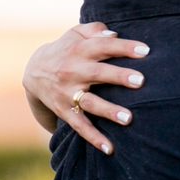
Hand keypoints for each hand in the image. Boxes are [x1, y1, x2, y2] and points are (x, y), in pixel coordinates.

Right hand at [22, 21, 147, 153]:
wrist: (33, 72)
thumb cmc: (66, 49)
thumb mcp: (75, 33)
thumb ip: (95, 30)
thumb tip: (115, 34)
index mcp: (79, 49)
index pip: (104, 46)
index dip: (124, 47)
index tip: (146, 51)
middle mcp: (73, 70)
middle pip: (98, 73)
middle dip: (119, 77)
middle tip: (140, 81)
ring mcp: (67, 93)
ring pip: (89, 103)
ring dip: (108, 111)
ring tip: (128, 118)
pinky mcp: (64, 110)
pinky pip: (79, 126)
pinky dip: (93, 138)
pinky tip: (110, 149)